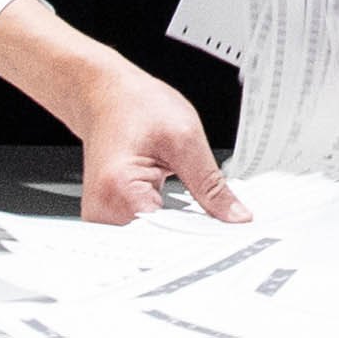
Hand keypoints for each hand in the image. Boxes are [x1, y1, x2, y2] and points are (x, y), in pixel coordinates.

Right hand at [0, 0, 246, 226]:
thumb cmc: (134, 105)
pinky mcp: (110, 220)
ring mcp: (102, 220)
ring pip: (152, 243)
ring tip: (200, 212)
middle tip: (224, 223)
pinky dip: (168, 226)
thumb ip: (211, 184)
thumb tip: (235, 217)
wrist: (104, 94)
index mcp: (120, 189)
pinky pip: (145, 234)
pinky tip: (182, 213)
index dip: (202, 238)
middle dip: (194, 237)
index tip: (231, 233)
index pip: (166, 237)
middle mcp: (102, 212)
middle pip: (157, 245)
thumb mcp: (185, 136)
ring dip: (181, 233)